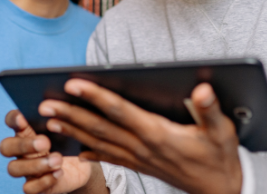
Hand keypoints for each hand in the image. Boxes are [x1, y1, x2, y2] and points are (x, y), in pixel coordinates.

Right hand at [0, 110, 102, 193]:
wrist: (83, 167)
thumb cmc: (73, 142)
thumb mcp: (70, 128)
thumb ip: (63, 116)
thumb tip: (63, 102)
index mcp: (28, 130)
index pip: (12, 121)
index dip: (13, 119)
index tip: (22, 117)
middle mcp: (21, 150)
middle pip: (6, 147)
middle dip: (23, 145)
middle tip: (45, 142)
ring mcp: (25, 169)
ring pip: (13, 169)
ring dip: (35, 165)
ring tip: (57, 160)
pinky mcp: (34, 187)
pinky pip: (28, 188)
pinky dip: (44, 181)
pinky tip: (58, 173)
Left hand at [40, 80, 242, 193]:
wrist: (220, 189)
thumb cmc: (220, 156)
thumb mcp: (222, 131)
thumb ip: (210, 109)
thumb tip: (201, 89)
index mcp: (158, 134)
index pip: (119, 110)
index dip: (95, 96)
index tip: (73, 83)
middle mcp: (142, 147)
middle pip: (100, 127)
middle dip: (71, 113)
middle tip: (44, 103)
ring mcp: (138, 158)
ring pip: (98, 142)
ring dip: (72, 130)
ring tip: (48, 118)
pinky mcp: (140, 165)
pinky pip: (108, 157)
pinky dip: (89, 151)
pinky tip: (74, 148)